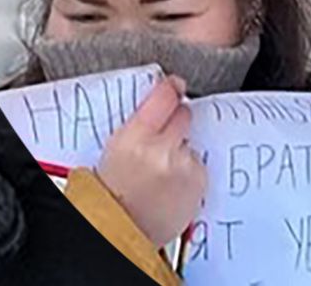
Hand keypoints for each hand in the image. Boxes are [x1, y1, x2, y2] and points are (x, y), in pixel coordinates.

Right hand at [96, 76, 204, 247]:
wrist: (122, 226)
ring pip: (190, 141)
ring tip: (161, 168)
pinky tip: (170, 182)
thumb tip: (160, 99)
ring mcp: (184, 167)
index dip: (170, 87)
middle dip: (177, 116)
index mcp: (136, 136)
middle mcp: (164, 149)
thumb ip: (139, 122)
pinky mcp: (199, 183)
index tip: (174, 84)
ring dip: (181, 148)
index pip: (164, 96)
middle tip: (165, 130)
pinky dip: (188, 169)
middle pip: (184, 113)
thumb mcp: (116, 145)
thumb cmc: (112, 189)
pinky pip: (198, 164)